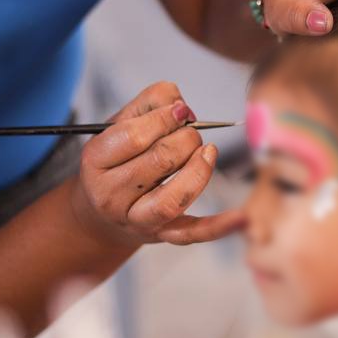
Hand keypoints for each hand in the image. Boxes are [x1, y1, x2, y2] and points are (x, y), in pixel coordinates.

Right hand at [72, 82, 245, 246]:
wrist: (103, 210)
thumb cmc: (117, 158)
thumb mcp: (119, 124)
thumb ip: (148, 103)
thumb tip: (181, 105)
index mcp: (95, 160)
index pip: (135, 136)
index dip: (165, 118)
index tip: (182, 111)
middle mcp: (110, 194)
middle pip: (160, 161)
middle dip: (186, 139)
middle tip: (190, 133)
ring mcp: (136, 219)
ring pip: (174, 198)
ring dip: (199, 169)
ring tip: (207, 152)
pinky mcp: (162, 234)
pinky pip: (192, 233)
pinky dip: (218, 227)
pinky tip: (241, 217)